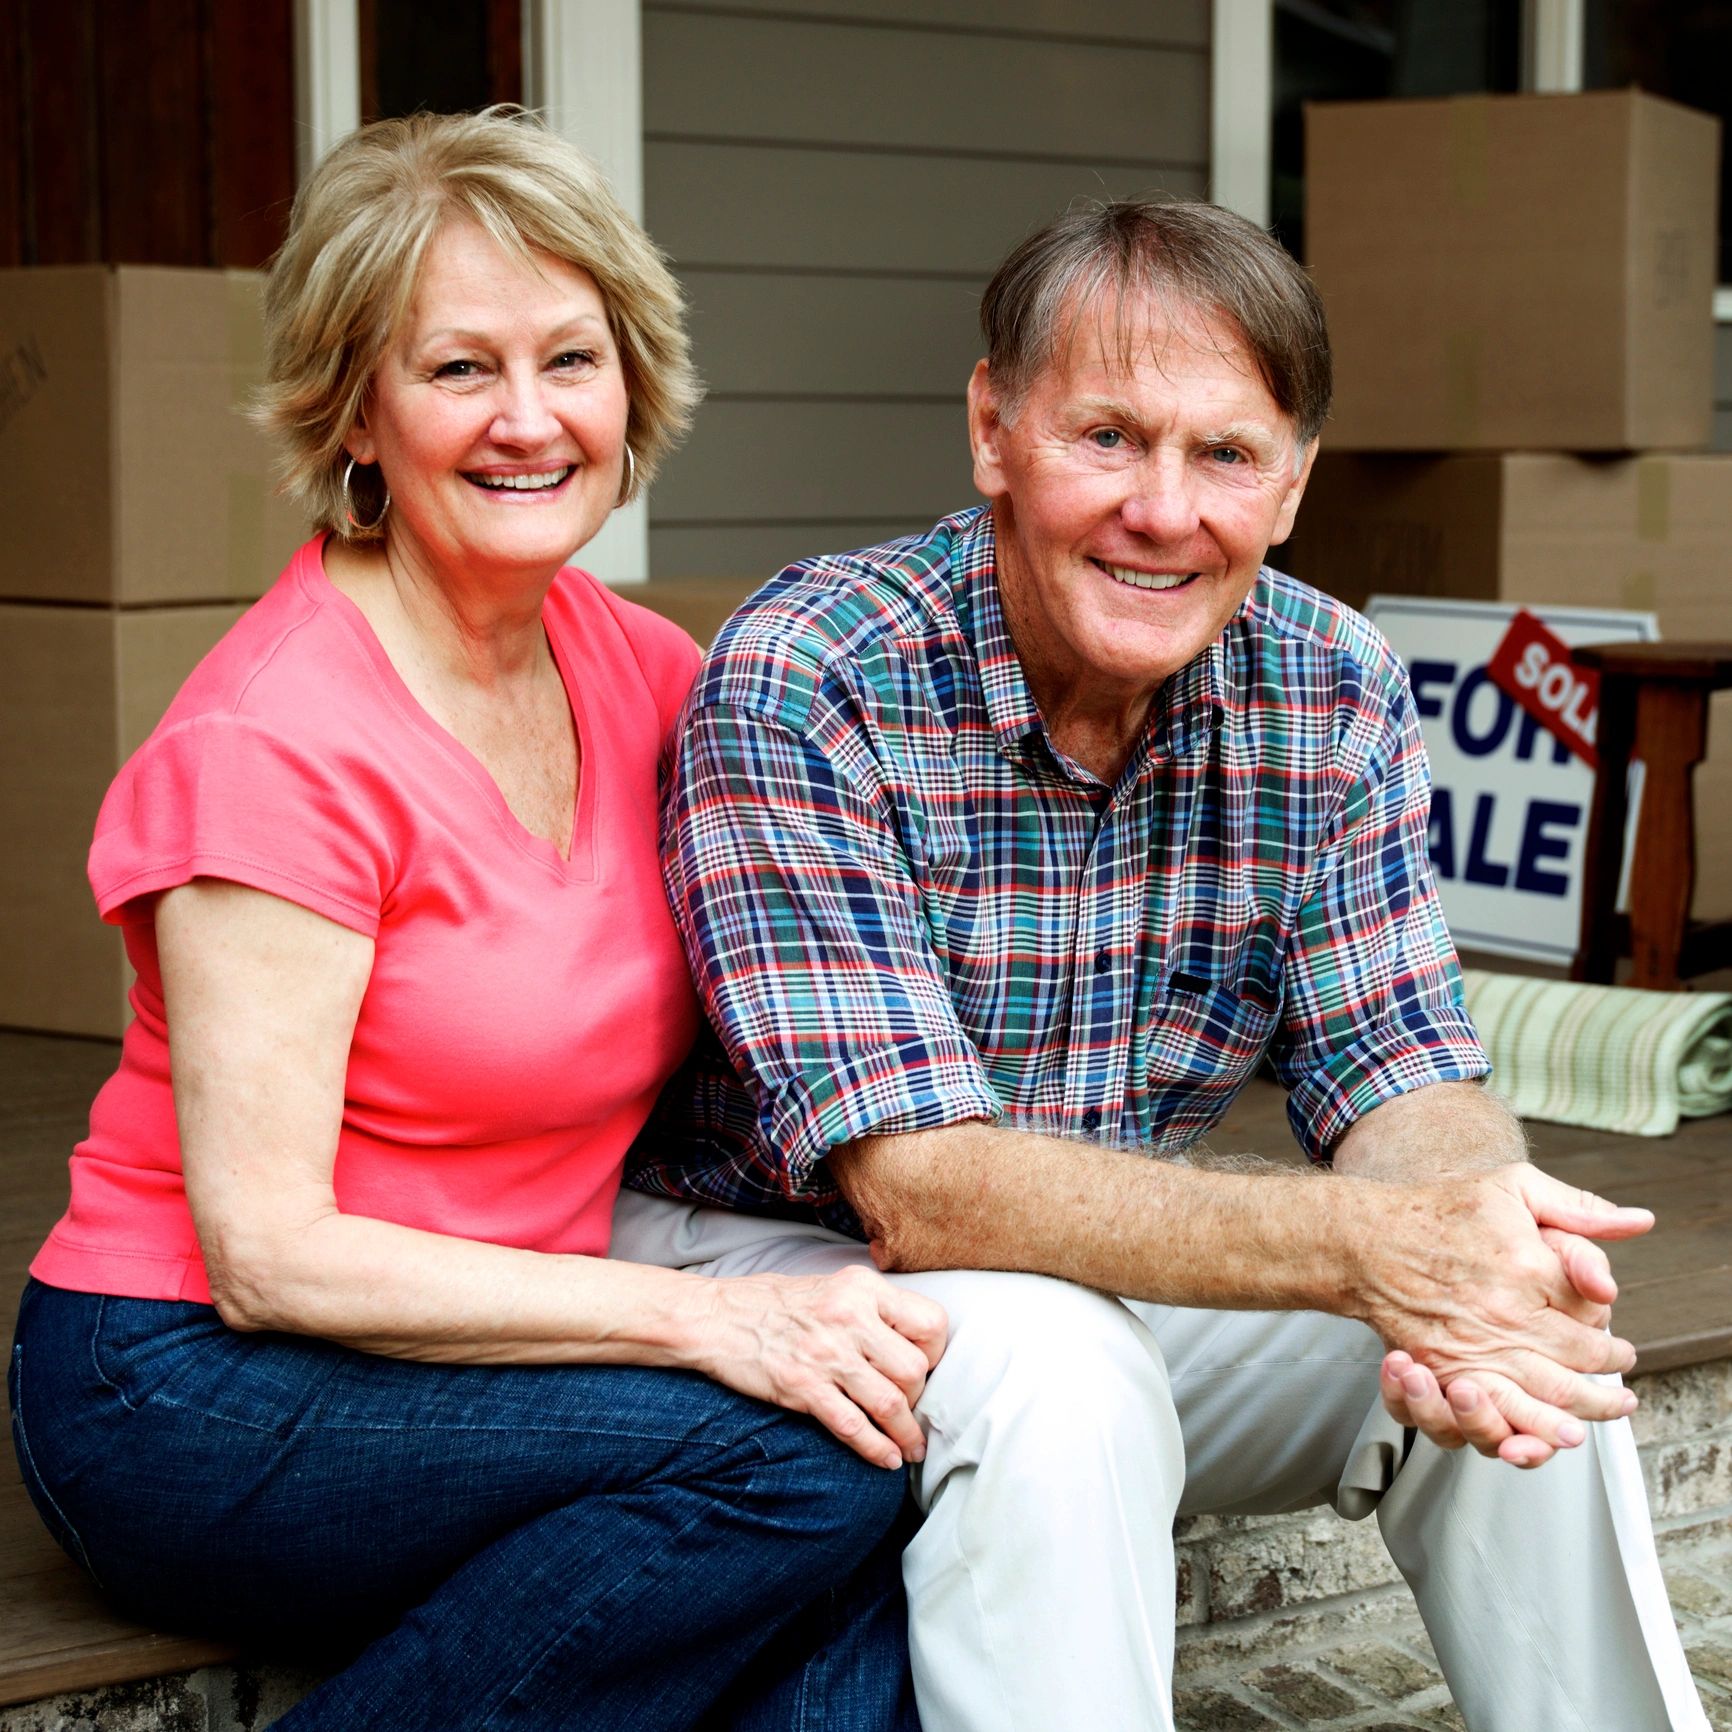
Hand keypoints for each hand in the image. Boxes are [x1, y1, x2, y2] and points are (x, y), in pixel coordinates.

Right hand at [692, 1265, 947, 1469]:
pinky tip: (886, 1460)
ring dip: (907, 1433)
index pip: (930, 1323)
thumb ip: (870, 1308)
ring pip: (890, 1402)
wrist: (714, 1316)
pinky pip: (853, 1426)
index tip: (927, 1370)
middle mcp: (849, 1316)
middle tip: (912, 1409)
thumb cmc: (774, 1303)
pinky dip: (876, 1449)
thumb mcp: (831, 1286)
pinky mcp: (802, 1386)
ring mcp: (825, 1353)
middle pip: (914, 1368)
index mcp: (861, 1288)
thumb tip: (911, 1344)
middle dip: (920, 1397)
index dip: (936, 1354)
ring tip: (912, 1449)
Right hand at [1356, 1165, 1647, 1461]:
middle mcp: (1505, 1314)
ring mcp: (1472, 1347)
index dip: (1609, 1329)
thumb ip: (1578, 1208)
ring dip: (1573, 1419)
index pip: (1595, 1314)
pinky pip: (1488, 1415)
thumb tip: (1637, 1222)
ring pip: (1542, 1402)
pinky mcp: (1443, 1370)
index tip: (1613, 1336)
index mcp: (1528, 1268)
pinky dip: (1514, 1433)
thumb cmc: (1440, 1211)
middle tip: (1616, 1388)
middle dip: (1605, 1385)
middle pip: (1579, 1365)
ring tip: (1584, 1426)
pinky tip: (1530, 1440)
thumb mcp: (1514, 1188)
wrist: (1367, 1239)